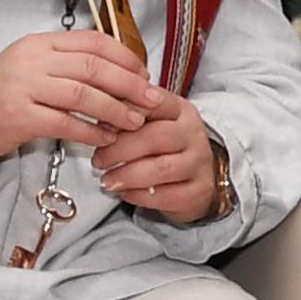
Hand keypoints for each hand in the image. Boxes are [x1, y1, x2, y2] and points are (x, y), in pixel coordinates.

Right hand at [0, 29, 155, 156]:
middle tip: (151, 99)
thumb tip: (127, 74)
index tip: (144, 74)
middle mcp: (32, 61)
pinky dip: (92, 132)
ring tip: (134, 122)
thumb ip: (74, 65)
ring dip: (115, 110)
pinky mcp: (19, 117)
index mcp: (41, 43)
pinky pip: (65, 124)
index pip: (93, 42)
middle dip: (128, 84)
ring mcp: (23, 87)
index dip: (124, 57)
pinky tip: (107, 138)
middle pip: (93, 68)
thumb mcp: (39, 67)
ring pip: (82, 95)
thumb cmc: (11, 92)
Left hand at [92, 89, 226, 223]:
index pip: (152, 103)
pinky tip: (126, 192)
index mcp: (180, 110)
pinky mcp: (198, 190)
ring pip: (160, 169)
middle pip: (154, 138)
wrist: (201, 175)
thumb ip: (128, 117)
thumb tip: (102, 120)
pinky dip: (139, 196)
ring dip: (127, 176)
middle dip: (118, 150)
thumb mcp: (153, 122)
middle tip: (99, 159)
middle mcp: (192, 134)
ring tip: (108, 180)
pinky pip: (166, 195)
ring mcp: (198, 163)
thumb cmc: (169, 146)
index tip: (101, 127)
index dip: (123, 115)